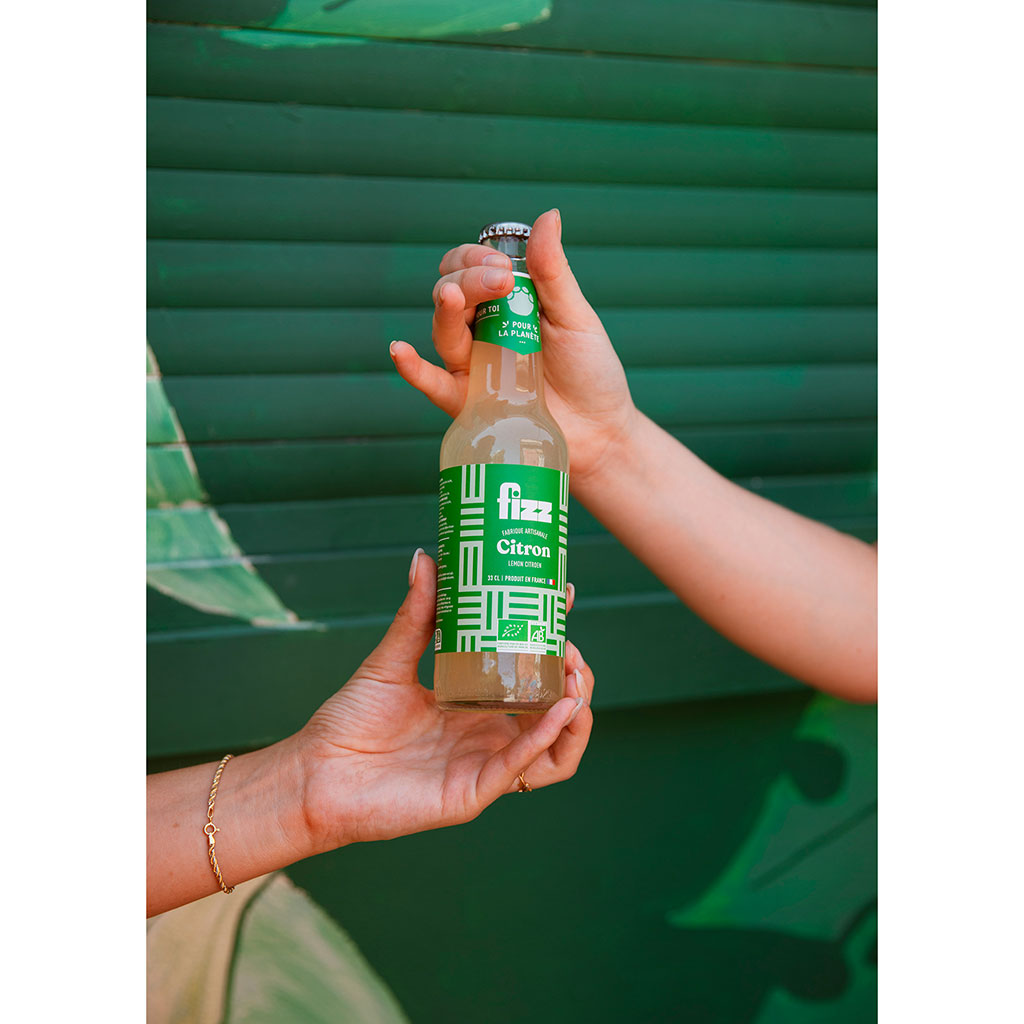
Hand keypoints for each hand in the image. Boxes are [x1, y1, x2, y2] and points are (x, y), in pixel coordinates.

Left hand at [297, 552, 593, 850]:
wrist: (314, 772)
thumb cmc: (349, 722)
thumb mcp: (391, 659)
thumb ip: (416, 614)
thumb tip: (425, 558)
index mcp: (476, 707)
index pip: (532, 674)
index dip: (555, 640)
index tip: (564, 599)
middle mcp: (487, 738)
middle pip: (554, 713)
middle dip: (575, 678)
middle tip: (570, 646)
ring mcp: (483, 767)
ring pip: (554, 750)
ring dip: (575, 714)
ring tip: (577, 678)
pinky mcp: (471, 793)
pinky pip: (520, 766)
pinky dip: (545, 737)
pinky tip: (559, 708)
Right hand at [390, 209, 636, 483]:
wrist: (601, 431)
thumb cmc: (591, 372)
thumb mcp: (575, 316)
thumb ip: (552, 272)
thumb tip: (548, 215)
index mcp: (505, 304)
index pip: (470, 268)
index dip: (476, 260)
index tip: (504, 266)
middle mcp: (481, 331)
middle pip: (450, 295)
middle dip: (466, 280)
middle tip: (499, 282)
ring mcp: (472, 366)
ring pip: (442, 331)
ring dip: (445, 310)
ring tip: (456, 297)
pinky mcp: (469, 403)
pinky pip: (433, 384)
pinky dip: (411, 369)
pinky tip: (399, 350)